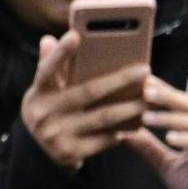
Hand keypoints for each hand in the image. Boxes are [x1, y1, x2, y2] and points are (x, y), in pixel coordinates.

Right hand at [17, 28, 147, 169]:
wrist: (36, 153)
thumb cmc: (48, 111)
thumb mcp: (43, 91)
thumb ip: (48, 67)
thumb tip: (48, 39)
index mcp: (38, 93)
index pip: (47, 69)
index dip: (61, 53)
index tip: (76, 35)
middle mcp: (44, 113)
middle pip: (88, 92)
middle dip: (119, 80)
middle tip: (145, 70)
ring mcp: (57, 134)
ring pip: (102, 117)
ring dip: (130, 108)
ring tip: (151, 99)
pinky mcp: (70, 152)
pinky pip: (104, 140)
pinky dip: (121, 131)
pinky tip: (137, 124)